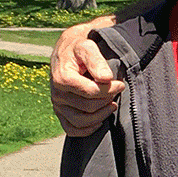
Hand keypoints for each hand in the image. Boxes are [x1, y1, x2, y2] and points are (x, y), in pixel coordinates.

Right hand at [51, 15, 122, 135]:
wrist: (68, 50)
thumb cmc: (79, 47)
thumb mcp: (87, 46)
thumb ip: (96, 60)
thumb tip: (106, 78)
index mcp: (62, 78)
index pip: (91, 92)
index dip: (110, 89)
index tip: (120, 84)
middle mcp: (57, 93)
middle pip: (88, 107)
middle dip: (107, 100)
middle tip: (117, 92)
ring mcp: (58, 105)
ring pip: (81, 121)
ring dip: (101, 116)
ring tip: (112, 106)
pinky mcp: (60, 112)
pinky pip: (71, 129)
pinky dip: (86, 129)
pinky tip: (99, 121)